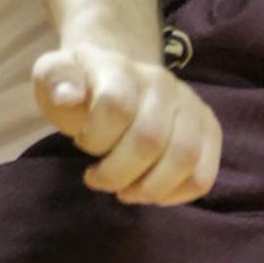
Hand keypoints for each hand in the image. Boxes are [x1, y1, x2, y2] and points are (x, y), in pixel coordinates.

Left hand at [35, 44, 221, 205]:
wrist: (117, 78)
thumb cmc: (81, 87)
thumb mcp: (54, 76)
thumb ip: (54, 78)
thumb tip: (68, 96)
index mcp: (121, 67)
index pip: (116, 106)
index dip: (95, 138)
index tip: (82, 142)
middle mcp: (162, 82)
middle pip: (150, 139)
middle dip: (117, 173)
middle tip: (99, 178)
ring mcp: (191, 104)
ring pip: (183, 159)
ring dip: (148, 188)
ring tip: (126, 190)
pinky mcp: (209, 128)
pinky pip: (203, 175)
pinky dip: (175, 195)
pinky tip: (151, 193)